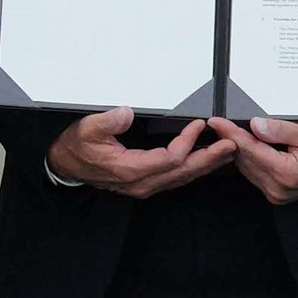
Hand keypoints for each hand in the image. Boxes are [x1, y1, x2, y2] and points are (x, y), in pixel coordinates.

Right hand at [44, 107, 234, 199]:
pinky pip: (176, 178)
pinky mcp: (146, 182)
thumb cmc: (76, 148)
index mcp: (130, 169)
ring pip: (183, 177)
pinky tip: (206, 160)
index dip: (188, 142)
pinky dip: (194, 168)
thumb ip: (107, 122)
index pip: (170, 158)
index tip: (199, 125)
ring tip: (227, 152)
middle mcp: (141, 182)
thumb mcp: (86, 129)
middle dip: (210, 158)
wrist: (66, 166)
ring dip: (207, 165)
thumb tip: (126, 113)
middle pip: (184, 172)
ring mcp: (144, 185)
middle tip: (231, 144)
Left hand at [205, 117, 297, 203]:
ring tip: (233, 131)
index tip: (216, 122)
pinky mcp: (278, 194)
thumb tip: (255, 125)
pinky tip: (250, 146)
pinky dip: (251, 159)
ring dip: (240, 150)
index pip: (249, 149)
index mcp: (286, 173)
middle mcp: (278, 188)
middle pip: (244, 160)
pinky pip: (256, 174)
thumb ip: (280, 130)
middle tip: (222, 123)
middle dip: (232, 140)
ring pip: (248, 168)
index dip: (230, 134)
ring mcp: (278, 194)